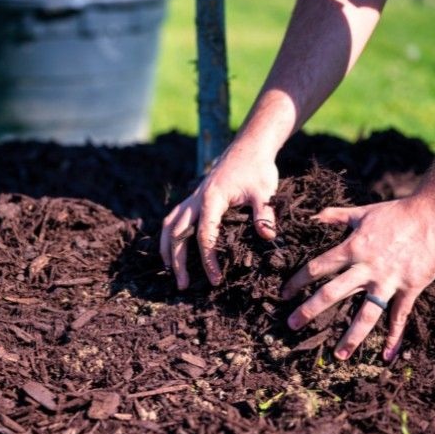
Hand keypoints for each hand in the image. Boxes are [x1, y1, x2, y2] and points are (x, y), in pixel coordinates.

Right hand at [160, 142, 279, 289]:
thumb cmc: (257, 169)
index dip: (208, 259)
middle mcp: (196, 199)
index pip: (204, 235)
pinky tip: (172, 250)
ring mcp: (192, 198)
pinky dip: (169, 236)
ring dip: (167, 249)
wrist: (249, 147)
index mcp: (212, 199)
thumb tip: (267, 237)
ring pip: (169, 226)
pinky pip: (173, 218)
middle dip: (178, 261)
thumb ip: (265, 213)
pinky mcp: (193, 198)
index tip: (215, 279)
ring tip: (170, 272)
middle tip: (183, 285)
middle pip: (178, 234)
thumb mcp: (265, 191)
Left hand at [281, 196, 434, 361]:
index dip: (297, 281)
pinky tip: (386, 355)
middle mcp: (367, 268)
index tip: (284, 294)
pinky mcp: (410, 288)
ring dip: (351, 336)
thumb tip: (313, 216)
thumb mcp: (362, 212)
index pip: (317, 268)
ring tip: (339, 355)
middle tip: (292, 325)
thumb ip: (335, 216)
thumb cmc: (397, 212)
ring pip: (366, 314)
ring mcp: (389, 281)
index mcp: (352, 248)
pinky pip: (399, 316)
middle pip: (332, 293)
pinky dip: (394, 337)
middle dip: (310, 310)